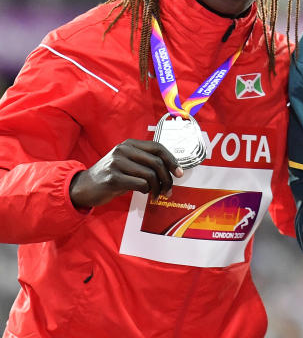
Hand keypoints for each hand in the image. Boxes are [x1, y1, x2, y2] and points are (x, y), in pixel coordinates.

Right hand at [69, 139, 183, 208]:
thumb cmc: (111, 176)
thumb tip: (171, 171)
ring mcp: (117, 163)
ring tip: (157, 195)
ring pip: (150, 175)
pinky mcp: (113, 178)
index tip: (180, 173)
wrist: (84, 187)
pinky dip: (147, 191)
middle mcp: (123, 150)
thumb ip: (145, 163)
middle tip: (169, 190)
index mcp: (129, 144)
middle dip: (167, 178)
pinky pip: (140, 184)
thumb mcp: (127, 163)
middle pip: (157, 162)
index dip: (172, 160)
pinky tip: (145, 194)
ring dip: (158, 188)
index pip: (158, 148)